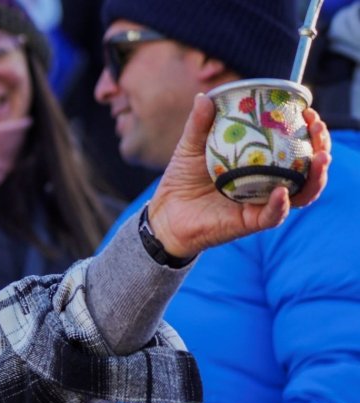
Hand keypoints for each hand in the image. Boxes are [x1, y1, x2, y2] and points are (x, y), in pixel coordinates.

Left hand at [147, 94, 331, 257]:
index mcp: (261, 162)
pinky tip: (282, 190)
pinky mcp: (249, 222)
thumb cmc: (182, 179)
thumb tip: (204, 96)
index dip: (309, 131)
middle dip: (321, 147)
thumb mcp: (190, 146)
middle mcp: (268, 182)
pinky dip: (280, 204)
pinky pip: (272, 215)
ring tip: (320, 157)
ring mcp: (261, 203)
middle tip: (317, 128)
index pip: (296, 146)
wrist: (164, 212)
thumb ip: (199, 124)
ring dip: (315, 176)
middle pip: (308, 168)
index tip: (309, 112)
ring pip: (301, 193)